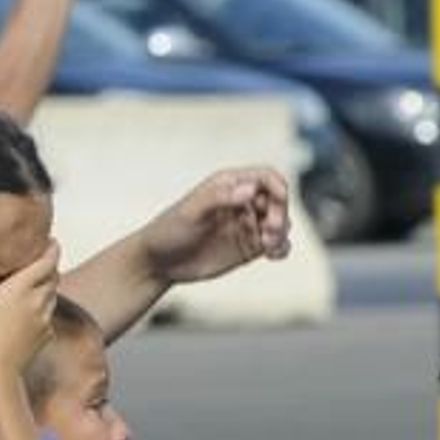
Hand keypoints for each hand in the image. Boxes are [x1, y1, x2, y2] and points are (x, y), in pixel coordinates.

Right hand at [0, 240, 59, 386]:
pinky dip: (44, 310)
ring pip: (53, 296)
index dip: (52, 249)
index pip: (47, 262)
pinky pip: (49, 317)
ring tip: (36, 284)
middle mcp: (37, 301)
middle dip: (50, 267)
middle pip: (53, 277)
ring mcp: (44, 320)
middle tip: (42, 260)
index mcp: (20, 288)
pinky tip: (31, 314)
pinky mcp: (45, 337)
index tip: (51, 242)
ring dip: (48, 287)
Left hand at [139, 167, 291, 285]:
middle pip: (278, 200)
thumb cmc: (167, 231)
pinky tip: (272, 254)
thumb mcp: (190, 212)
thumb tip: (249, 189)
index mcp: (228, 185)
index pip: (265, 177)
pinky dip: (281, 248)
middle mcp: (241, 202)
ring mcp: (246, 225)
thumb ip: (218, 198)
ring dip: (282, 232)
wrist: (157, 262)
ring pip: (281, 223)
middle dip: (280, 213)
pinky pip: (277, 244)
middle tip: (270, 229)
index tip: (280, 199)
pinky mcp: (248, 246)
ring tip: (267, 245)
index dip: (278, 185)